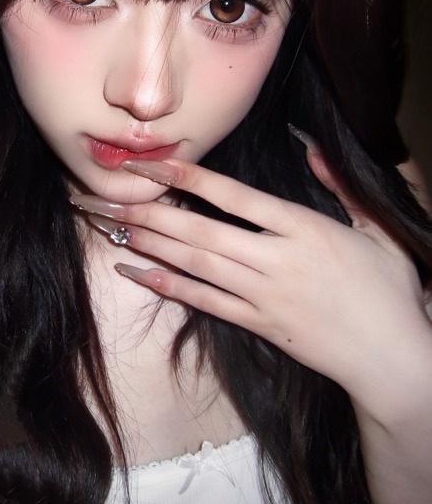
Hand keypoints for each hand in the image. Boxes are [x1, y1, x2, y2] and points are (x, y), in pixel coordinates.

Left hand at [72, 149, 431, 416]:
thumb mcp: (378, 230)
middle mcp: (276, 260)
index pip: (235, 197)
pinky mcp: (259, 326)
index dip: (189, 179)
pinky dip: (170, 288)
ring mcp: (264, 296)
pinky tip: (139, 274)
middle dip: (151, 213)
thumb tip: (311, 144)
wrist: (394, 359)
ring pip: (197, 266)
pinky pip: (206, 304)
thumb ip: (341, 184)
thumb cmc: (389, 291)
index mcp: (303, 229)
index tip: (151, 165)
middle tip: (108, 199)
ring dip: (152, 245)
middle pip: (202, 232)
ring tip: (115, 227)